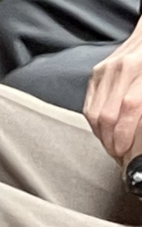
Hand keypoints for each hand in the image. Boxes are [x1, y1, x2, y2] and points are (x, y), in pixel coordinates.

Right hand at [84, 31, 141, 162]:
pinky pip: (89, 104)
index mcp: (140, 69)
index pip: (128, 108)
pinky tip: (105, 132)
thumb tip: (141, 126)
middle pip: (106, 114)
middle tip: (120, 157)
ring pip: (93, 112)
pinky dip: (95, 123)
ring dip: (101, 135)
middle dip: (111, 141)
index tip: (127, 152)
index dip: (125, 133)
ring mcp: (104, 70)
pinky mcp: (96, 73)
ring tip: (112, 148)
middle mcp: (120, 69)